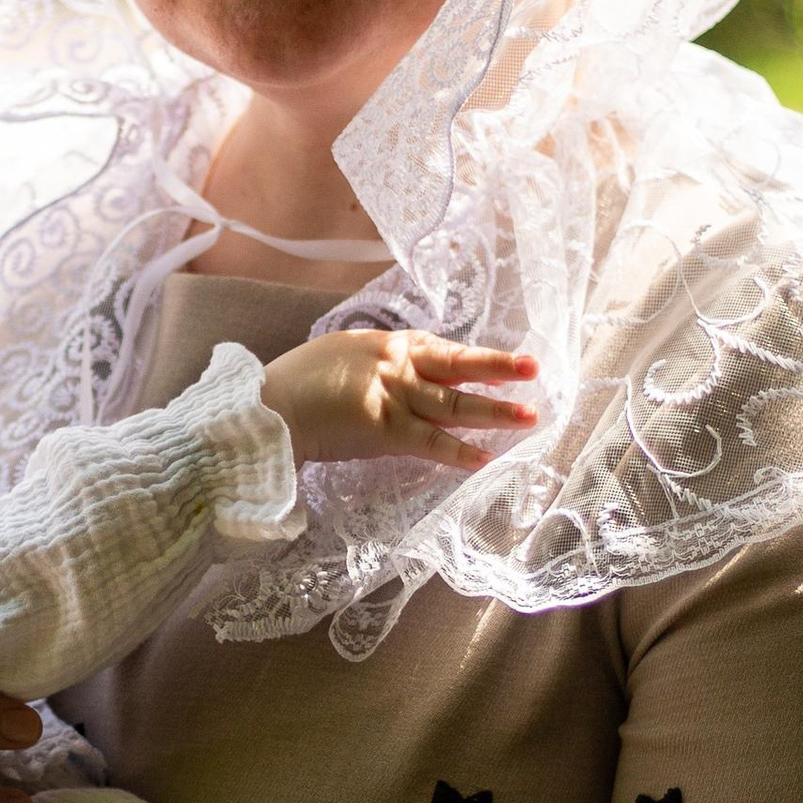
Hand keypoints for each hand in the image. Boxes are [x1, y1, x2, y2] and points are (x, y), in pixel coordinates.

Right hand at [260, 328, 536, 472]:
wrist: (267, 407)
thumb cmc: (293, 384)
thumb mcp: (338, 357)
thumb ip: (371, 364)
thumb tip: (392, 376)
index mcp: (383, 344)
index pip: (438, 349)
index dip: (473, 359)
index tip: (502, 366)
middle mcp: (395, 364)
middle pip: (457, 365)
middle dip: (498, 368)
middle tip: (534, 370)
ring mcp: (393, 396)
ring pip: (454, 403)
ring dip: (494, 412)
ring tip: (529, 416)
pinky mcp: (384, 429)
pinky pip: (430, 442)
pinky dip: (458, 451)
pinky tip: (485, 457)